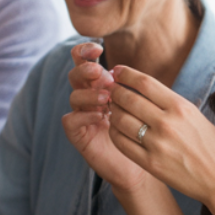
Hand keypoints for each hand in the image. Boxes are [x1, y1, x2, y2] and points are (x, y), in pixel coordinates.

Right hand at [62, 43, 146, 191]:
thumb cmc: (143, 133)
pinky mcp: (78, 135)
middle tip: (100, 73)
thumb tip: (131, 72)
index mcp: (101, 85)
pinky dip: (83, 116)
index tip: (98, 48)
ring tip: (106, 99)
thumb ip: (135, 88)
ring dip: (88, 94)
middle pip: (76, 75)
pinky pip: (70, 120)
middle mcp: (88, 98)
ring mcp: (82, 116)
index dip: (86, 52)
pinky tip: (100, 117)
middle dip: (85, 70)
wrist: (139, 166)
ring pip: (74, 96)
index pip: (86, 62)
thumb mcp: (143, 106)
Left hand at [105, 65, 214, 203]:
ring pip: (121, 120)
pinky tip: (116, 129)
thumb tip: (143, 87)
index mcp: (181, 107)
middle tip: (109, 90)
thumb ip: (169, 102)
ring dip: (112, 112)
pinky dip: (114, 132)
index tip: (116, 71)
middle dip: (115, 92)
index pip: (145, 83)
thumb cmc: (211, 145)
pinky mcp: (150, 164)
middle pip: (128, 99)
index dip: (126, 74)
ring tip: (112, 110)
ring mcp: (157, 144)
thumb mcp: (194, 115)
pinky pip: (122, 143)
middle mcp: (168, 123)